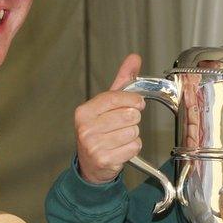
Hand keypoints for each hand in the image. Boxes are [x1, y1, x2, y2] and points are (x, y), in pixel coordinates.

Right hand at [75, 54, 144, 183]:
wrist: (90, 164)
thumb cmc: (100, 131)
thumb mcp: (108, 104)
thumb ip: (122, 81)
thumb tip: (134, 58)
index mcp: (85, 111)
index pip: (117, 97)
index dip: (133, 100)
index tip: (138, 103)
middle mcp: (86, 128)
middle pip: (129, 115)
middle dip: (133, 120)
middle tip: (123, 125)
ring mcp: (93, 145)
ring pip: (133, 132)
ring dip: (133, 135)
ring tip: (120, 138)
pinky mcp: (104, 160)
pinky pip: (134, 147)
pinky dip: (132, 148)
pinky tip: (121, 149)